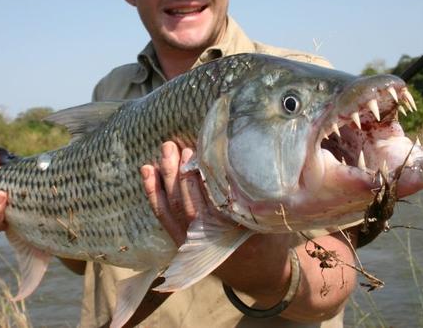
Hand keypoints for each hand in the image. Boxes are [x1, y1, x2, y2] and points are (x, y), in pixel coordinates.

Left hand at [139, 141, 357, 321]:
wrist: (263, 275)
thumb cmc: (272, 241)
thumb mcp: (274, 220)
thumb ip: (263, 199)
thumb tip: (255, 156)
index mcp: (238, 237)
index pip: (212, 207)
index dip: (199, 181)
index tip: (196, 155)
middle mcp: (213, 242)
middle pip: (187, 206)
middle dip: (177, 174)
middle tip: (174, 146)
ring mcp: (195, 245)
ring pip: (172, 212)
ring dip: (164, 180)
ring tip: (163, 151)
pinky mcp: (184, 243)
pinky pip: (165, 219)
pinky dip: (154, 195)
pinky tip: (149, 173)